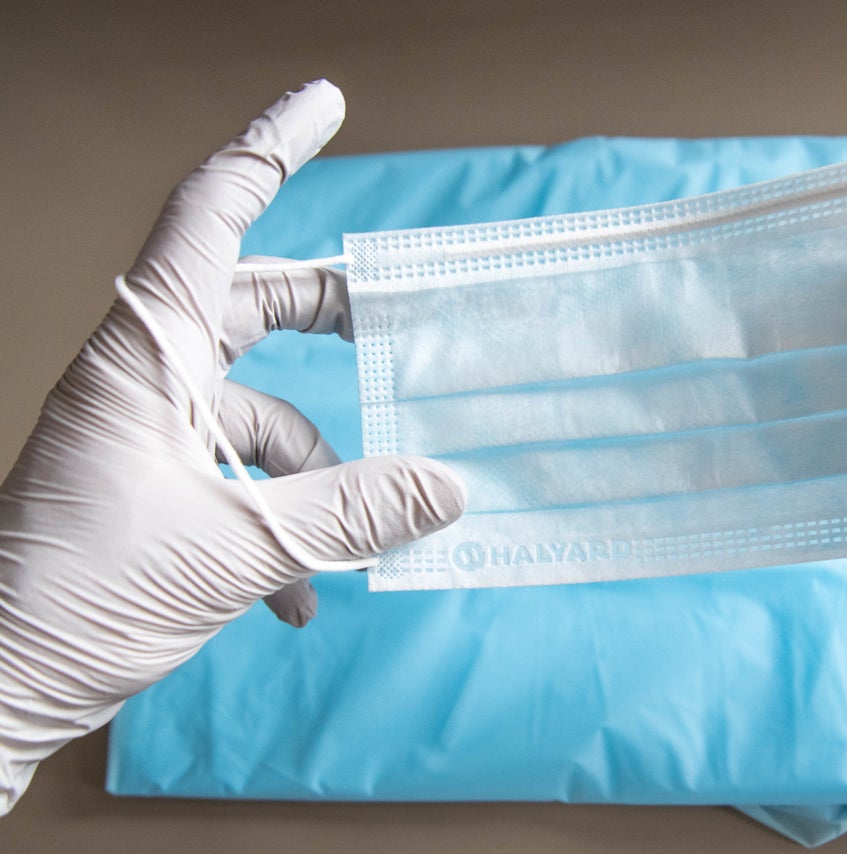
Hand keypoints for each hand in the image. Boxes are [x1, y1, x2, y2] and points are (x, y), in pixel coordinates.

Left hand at [0, 81, 464, 812]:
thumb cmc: (78, 596)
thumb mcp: (234, 548)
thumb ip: (350, 512)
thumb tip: (447, 488)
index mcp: (146, 355)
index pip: (211, 215)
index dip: (272, 148)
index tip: (327, 102)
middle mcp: (146, 376)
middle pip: (251, 303)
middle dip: (330, 314)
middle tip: (400, 324)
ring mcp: (148, 433)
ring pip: (259, 407)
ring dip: (318, 464)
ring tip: (363, 528)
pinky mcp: (154, 487)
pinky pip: (241, 476)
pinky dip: (284, 521)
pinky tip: (302, 597)